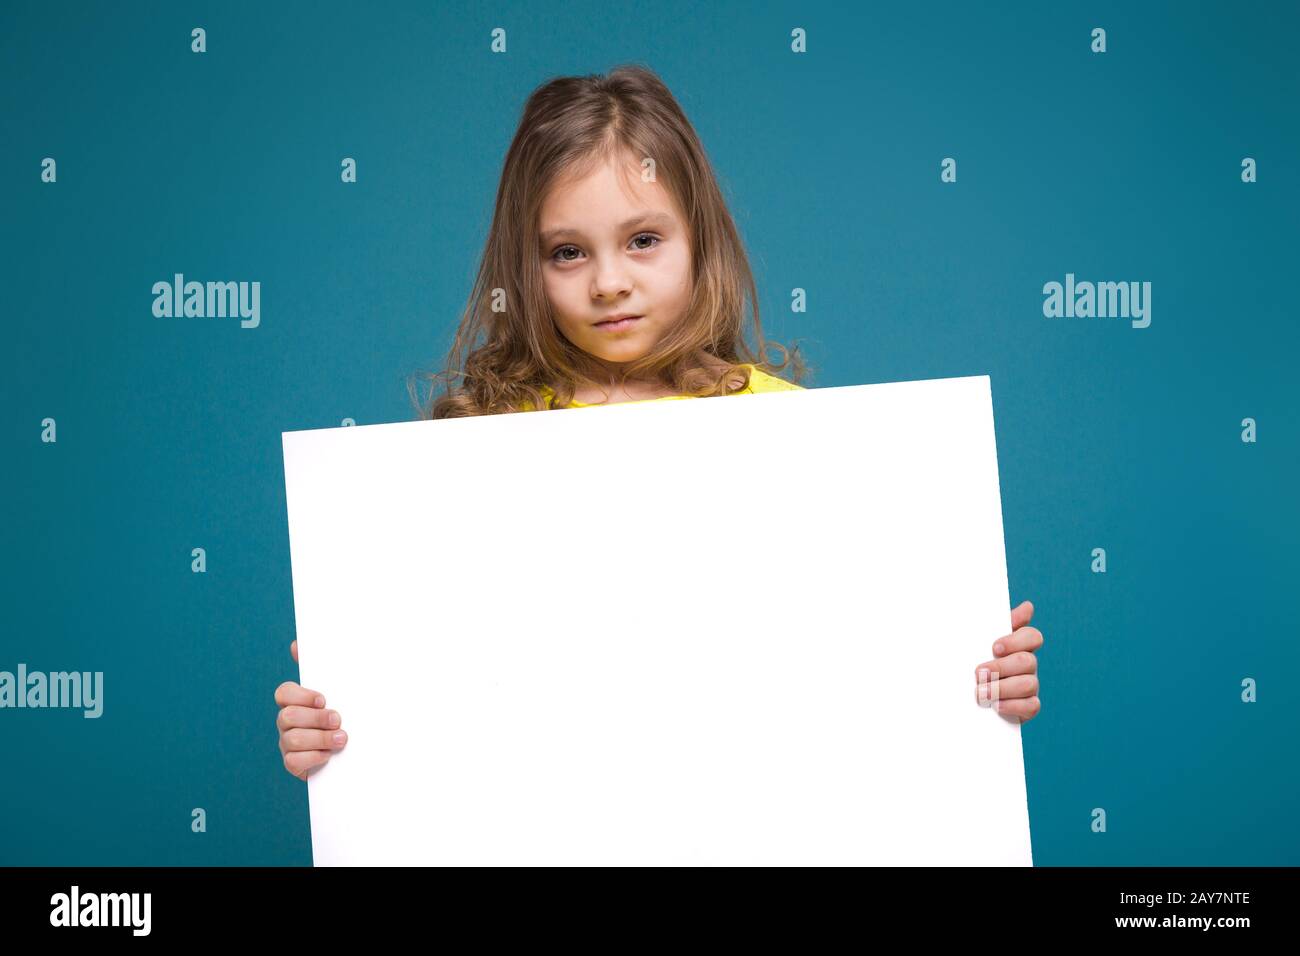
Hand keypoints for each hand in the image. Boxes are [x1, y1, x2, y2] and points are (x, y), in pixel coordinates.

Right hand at [275, 638, 346, 778]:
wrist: (358, 750)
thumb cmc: (347, 713)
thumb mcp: (342, 689)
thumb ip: (325, 668)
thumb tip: (296, 643)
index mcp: (297, 700)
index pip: (284, 692)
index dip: (302, 696)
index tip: (324, 699)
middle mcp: (287, 721)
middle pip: (287, 716)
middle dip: (316, 719)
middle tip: (338, 720)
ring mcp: (287, 743)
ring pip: (292, 739)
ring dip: (320, 739)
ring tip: (342, 739)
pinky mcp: (294, 763)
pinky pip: (293, 762)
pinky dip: (314, 758)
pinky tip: (329, 755)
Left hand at [974, 600, 1042, 722]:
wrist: (957, 695)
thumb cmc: (968, 661)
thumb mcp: (975, 641)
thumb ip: (992, 623)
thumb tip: (1028, 606)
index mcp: (1016, 646)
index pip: (1032, 636)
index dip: (1016, 641)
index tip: (994, 647)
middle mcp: (1026, 665)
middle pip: (1027, 661)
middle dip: (1001, 667)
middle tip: (979, 672)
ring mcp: (1029, 686)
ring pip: (1029, 684)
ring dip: (1002, 688)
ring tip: (981, 692)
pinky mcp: (1026, 707)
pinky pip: (1032, 706)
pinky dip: (1013, 706)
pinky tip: (995, 706)